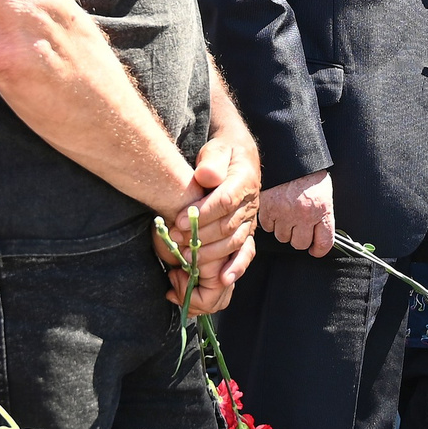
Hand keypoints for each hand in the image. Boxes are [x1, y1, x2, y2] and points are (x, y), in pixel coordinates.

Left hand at [173, 125, 261, 313]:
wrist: (238, 157)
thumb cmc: (222, 153)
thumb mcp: (217, 149)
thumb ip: (212, 161)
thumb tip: (206, 176)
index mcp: (245, 180)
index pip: (226, 201)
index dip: (203, 213)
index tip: (179, 221)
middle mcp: (251, 203)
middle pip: (227, 225)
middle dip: (200, 236)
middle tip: (176, 240)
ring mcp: (250, 220)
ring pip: (234, 242)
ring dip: (210, 253)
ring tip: (187, 257)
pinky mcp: (246, 231)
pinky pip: (246, 252)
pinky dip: (236, 267)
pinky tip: (224, 279)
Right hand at [257, 171, 335, 258]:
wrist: (289, 156)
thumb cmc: (308, 174)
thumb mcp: (324, 193)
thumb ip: (322, 214)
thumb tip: (320, 234)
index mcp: (322, 210)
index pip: (324, 243)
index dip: (319, 250)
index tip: (315, 249)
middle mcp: (304, 215)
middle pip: (300, 244)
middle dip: (299, 237)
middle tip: (298, 226)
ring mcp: (284, 212)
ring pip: (282, 237)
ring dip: (284, 229)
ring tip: (286, 215)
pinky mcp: (267, 208)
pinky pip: (268, 227)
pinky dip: (270, 221)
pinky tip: (275, 210)